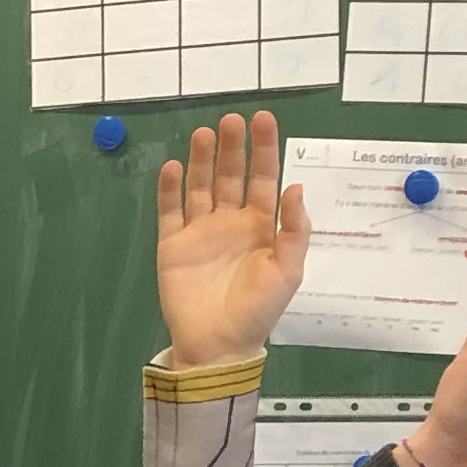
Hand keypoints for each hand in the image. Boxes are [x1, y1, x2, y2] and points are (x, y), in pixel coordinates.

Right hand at [154, 111, 310, 366]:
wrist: (218, 346)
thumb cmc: (257, 310)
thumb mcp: (287, 271)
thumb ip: (294, 230)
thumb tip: (296, 186)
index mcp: (261, 226)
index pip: (263, 179)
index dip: (263, 149)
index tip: (262, 120)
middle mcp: (230, 222)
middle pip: (230, 175)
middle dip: (232, 148)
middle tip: (231, 121)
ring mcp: (200, 232)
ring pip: (200, 187)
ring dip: (202, 160)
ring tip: (203, 135)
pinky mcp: (173, 245)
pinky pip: (170, 211)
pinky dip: (170, 190)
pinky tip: (174, 168)